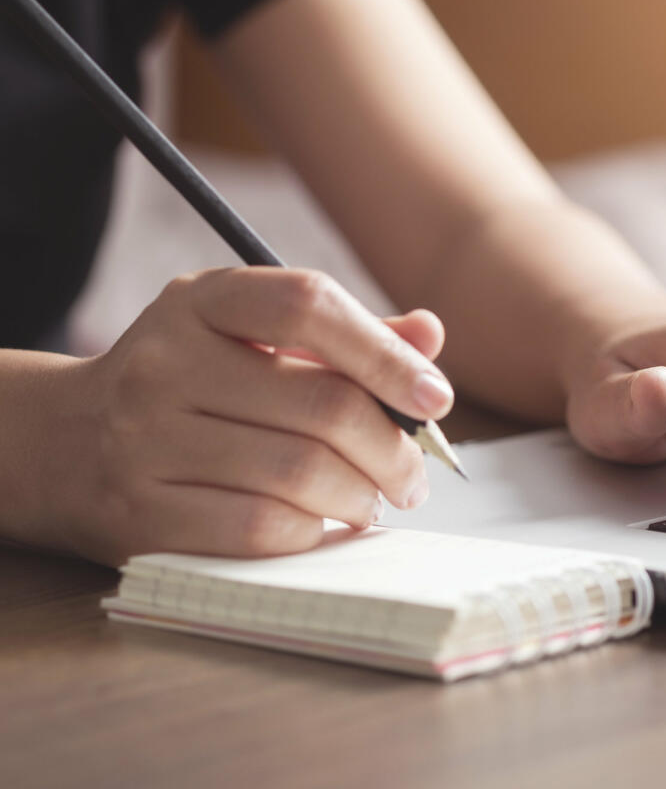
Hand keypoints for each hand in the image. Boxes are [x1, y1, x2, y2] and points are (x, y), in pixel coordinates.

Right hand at [48, 267, 452, 565]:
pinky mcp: (139, 513)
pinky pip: (260, 528)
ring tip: (372, 499)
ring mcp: (144, 439)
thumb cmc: (189, 385)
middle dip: (392, 449)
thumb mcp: (250, 338)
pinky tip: (321, 524)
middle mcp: (165, 362)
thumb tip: (429, 337)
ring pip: (300, 473)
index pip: (308, 305)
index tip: (436, 397)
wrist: (61, 443)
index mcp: (201, 302)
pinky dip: (312, 531)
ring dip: (361, 496)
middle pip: (322, 405)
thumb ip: (342, 336)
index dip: (386, 353)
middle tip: (413, 475)